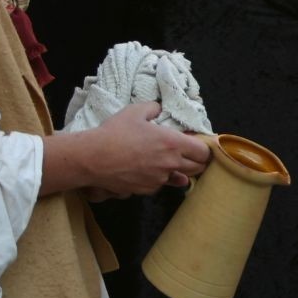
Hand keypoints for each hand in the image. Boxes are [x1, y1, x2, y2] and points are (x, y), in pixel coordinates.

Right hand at [40, 102, 209, 197]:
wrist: (93, 158)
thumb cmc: (115, 132)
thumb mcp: (135, 111)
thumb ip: (153, 108)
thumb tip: (158, 109)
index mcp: (172, 143)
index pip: (203, 152)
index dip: (203, 148)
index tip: (198, 144)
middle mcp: (170, 164)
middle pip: (198, 168)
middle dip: (197, 162)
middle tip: (190, 154)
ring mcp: (159, 179)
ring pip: (180, 179)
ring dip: (179, 172)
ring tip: (170, 163)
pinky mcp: (147, 190)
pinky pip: (160, 185)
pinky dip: (160, 179)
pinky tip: (150, 170)